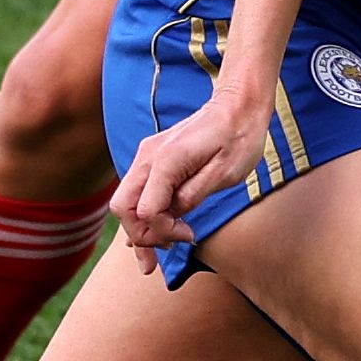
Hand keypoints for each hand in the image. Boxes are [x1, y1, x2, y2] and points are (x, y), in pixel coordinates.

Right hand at [112, 92, 270, 266]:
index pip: (146, 211)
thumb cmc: (238, 138)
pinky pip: (136, 191)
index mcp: (165, 161)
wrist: (238, 106)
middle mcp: (148, 157)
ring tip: (154, 254)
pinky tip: (149, 234)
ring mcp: (147, 156)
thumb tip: (171, 217)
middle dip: (140, 236)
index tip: (191, 235)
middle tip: (163, 254)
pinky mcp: (153, 158)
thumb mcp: (224, 174)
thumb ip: (192, 196)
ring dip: (137, 228)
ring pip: (124, 201)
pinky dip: (140, 214)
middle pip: (122, 208)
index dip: (164, 231)